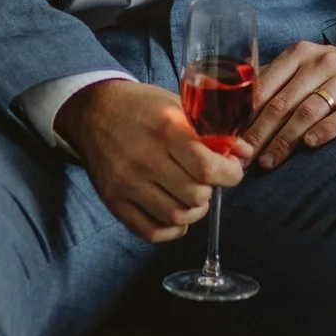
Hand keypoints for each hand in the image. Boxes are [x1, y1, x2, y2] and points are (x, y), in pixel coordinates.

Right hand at [54, 79, 244, 243]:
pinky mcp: (113, 200)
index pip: (208, 168)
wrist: (91, 110)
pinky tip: (176, 215)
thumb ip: (211, 128)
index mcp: (164, 128)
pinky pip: (150, 232)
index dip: (230, 175)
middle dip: (212, 191)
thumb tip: (244, 153)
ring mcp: (126, 183)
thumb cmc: (139, 105)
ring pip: (176, 217)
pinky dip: (172, 231)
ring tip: (193, 196)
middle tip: (209, 180)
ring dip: (194, 211)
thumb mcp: (176, 104)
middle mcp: (144, 158)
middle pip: (195, 195)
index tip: (232, 171)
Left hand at [240, 43, 335, 170]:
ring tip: (271, 160)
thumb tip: (236, 111)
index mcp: (302, 54)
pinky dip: (328, 128)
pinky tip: (312, 144)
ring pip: (312, 108)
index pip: (267, 86)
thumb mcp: (309, 70)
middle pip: (285, 101)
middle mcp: (325, 60)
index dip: (247, 116)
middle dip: (261, 133)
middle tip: (246, 159)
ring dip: (287, 138)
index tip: (233, 141)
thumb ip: (278, 84)